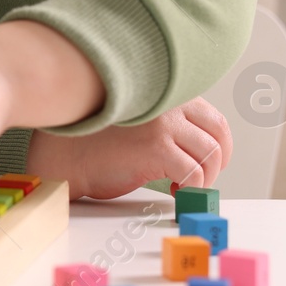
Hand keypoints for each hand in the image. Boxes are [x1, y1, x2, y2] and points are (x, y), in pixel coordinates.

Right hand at [25, 98, 232, 199]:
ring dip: (204, 178)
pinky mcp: (156, 148)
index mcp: (163, 94)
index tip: (212, 161)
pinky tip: (176, 191)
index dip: (219, 143)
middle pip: (218, 133)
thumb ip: (167, 122)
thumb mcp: (138, 121)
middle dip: (219, 160)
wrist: (66, 156)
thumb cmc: (96, 141)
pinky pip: (193, 173)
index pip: (212, 116)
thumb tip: (202, 146)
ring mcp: (162, 124)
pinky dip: (191, 188)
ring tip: (185, 186)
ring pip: (209, 155)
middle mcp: (166, 103)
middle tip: (207, 177)